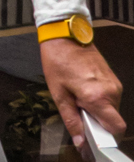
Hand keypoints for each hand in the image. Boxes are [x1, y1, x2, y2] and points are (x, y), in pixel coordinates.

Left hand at [40, 38, 124, 157]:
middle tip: (78, 107)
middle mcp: (111, 91)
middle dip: (97, 119)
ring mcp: (114, 83)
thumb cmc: (58, 61)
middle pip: (113, 119)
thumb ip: (71, 119)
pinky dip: (99, 98)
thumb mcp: (58, 93)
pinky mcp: (113, 78)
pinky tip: (83, 87)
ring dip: (97, 108)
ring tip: (78, 94)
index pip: (116, 128)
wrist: (64, 34)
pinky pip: (110, 97)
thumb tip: (80, 141)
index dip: (105, 135)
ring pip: (111, 108)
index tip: (92, 132)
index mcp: (98, 97)